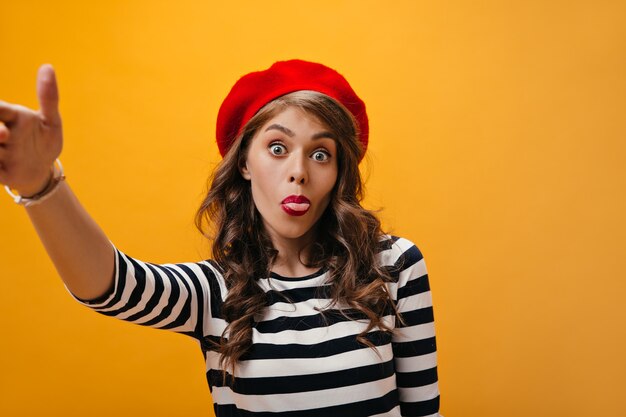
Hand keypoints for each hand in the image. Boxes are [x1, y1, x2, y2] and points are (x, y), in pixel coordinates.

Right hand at [0, 64, 62, 196]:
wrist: (41, 171)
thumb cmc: (44, 141)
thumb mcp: (51, 122)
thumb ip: (49, 97)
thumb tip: (47, 66)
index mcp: (13, 117)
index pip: (1, 109)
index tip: (1, 112)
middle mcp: (2, 133)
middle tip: (5, 133)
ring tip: (5, 138)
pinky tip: (1, 166)